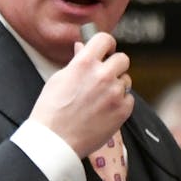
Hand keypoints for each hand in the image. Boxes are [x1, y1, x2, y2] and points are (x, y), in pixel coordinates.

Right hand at [28, 30, 133, 158]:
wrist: (55, 141)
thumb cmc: (51, 111)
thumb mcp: (58, 79)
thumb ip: (76, 61)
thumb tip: (83, 47)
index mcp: (84, 63)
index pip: (105, 39)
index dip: (106, 45)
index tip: (105, 51)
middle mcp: (102, 75)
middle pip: (122, 58)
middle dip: (114, 66)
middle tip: (104, 76)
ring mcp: (115, 93)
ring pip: (126, 80)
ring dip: (117, 86)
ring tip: (100, 99)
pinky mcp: (123, 110)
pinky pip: (128, 98)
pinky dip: (119, 103)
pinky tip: (104, 111)